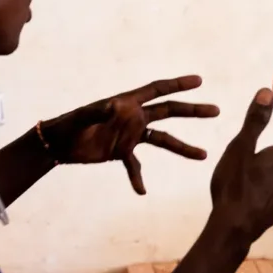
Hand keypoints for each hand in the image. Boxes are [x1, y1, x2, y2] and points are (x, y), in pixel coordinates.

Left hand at [41, 75, 219, 194]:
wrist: (57, 143)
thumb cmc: (68, 125)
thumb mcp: (82, 118)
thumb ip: (98, 112)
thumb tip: (114, 107)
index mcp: (127, 103)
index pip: (157, 90)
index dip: (178, 84)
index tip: (199, 81)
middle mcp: (133, 117)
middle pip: (169, 112)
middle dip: (192, 111)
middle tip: (215, 110)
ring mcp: (130, 135)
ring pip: (163, 139)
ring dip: (182, 147)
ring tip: (203, 155)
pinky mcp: (122, 151)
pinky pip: (136, 165)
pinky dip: (138, 178)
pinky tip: (142, 191)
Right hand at [209, 89, 272, 243]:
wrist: (232, 227)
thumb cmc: (234, 183)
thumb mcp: (240, 148)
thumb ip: (254, 122)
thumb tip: (268, 92)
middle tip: (268, 161)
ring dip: (270, 184)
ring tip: (255, 183)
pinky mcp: (267, 220)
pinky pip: (267, 206)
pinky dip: (261, 202)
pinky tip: (249, 204)